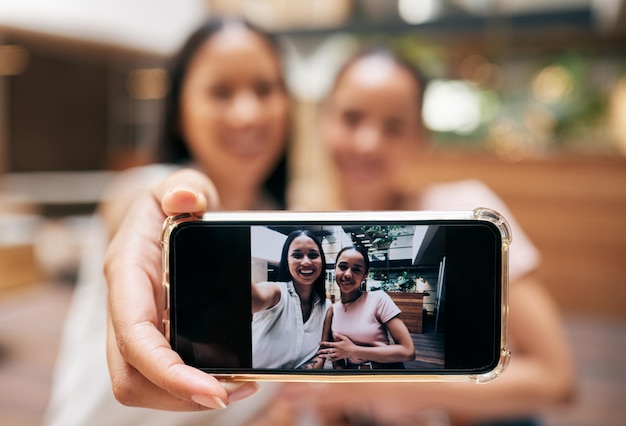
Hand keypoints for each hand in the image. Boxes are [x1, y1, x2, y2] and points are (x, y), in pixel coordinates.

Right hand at [104, 168, 258, 409]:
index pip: (135, 335)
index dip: (168, 372)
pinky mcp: (154, 334)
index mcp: (127, 273)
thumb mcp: (179, 187)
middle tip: (234, 392)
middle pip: (132, 376)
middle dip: (179, 396)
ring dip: (186, 398)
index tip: (213, 390)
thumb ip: (183, 188)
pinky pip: (161, 374)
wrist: (164, 216)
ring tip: (240, 387)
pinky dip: (190, 386)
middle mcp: (125, 306)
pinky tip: (231, 377)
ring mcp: (137, 325)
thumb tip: (186, 199)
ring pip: (144, 384)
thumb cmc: (172, 204)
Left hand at [318, 333, 360, 362]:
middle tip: (318, 352)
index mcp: (337, 344)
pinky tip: (328, 359)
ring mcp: (338, 354)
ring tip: (320, 356)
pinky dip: (331, 359)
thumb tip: (334, 333)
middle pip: (328, 350)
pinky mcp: (340, 357)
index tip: (319, 343)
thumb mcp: (345, 338)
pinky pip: (334, 359)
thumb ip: (339, 335)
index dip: (323, 343)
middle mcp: (336, 350)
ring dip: (324, 356)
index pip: (328, 344)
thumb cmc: (350, 344)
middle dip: (322, 351)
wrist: (354, 351)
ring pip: (329, 355)